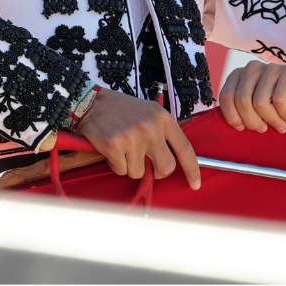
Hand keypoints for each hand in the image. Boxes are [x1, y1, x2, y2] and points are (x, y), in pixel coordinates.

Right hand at [73, 88, 200, 188]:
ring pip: (139, 171)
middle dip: (156, 171)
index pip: (185, 149)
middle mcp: (150, 127)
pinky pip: (121, 170)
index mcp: (162, 118)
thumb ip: (162, 134)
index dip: (192, 170)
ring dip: (130, 165)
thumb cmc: (120, 109)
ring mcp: (133, 136)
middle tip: (145, 163)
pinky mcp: (115, 145)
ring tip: (122, 147)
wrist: (90, 101)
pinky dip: (116, 164)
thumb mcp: (148, 112)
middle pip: (166, 167)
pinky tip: (111, 148)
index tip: (195, 184)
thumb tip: (171, 163)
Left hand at [216, 61, 285, 132]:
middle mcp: (252, 68)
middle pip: (242, 101)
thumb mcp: (255, 103)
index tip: (242, 128)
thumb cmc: (275, 102)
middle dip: (253, 121)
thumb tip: (233, 126)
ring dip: (271, 121)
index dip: (232, 116)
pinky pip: (279, 99)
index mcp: (239, 74)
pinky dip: (284, 114)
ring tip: (280, 126)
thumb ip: (241, 109)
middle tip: (263, 129)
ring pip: (260, 102)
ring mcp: (271, 68)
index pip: (226, 96)